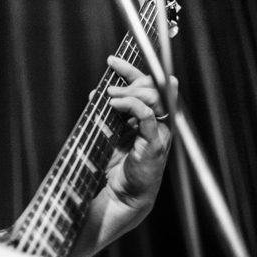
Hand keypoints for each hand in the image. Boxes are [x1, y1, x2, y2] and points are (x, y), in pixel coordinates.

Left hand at [102, 55, 175, 209]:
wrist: (121, 196)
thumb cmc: (117, 167)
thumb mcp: (110, 132)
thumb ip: (109, 113)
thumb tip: (97, 92)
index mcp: (151, 118)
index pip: (148, 85)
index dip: (131, 70)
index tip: (112, 61)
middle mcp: (159, 123)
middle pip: (156, 86)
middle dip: (133, 78)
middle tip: (111, 82)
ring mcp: (159, 133)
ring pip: (156, 97)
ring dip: (131, 91)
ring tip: (111, 96)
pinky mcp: (154, 144)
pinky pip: (148, 117)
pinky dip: (132, 105)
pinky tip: (115, 104)